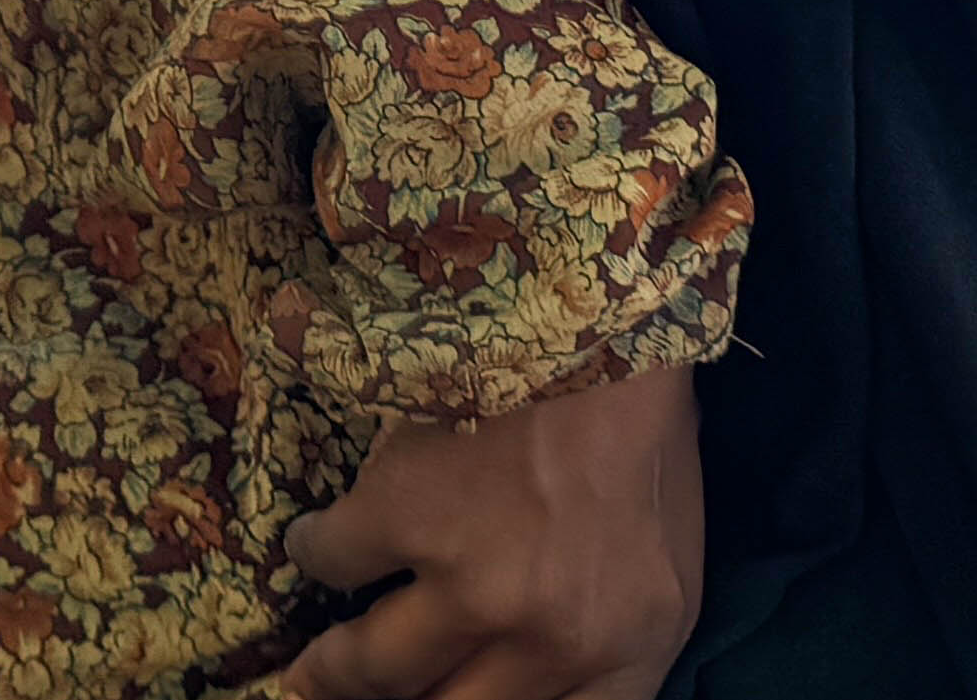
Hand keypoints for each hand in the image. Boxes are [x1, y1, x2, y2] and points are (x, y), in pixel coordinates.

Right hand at [278, 368, 702, 699]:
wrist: (600, 314)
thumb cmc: (641, 434)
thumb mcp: (665, 569)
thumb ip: (616, 646)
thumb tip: (553, 687)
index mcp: (625, 655)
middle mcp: (547, 640)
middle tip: (345, 698)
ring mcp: (472, 585)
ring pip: (374, 669)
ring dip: (332, 671)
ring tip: (310, 672)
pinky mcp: (404, 516)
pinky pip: (332, 561)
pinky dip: (315, 555)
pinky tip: (313, 545)